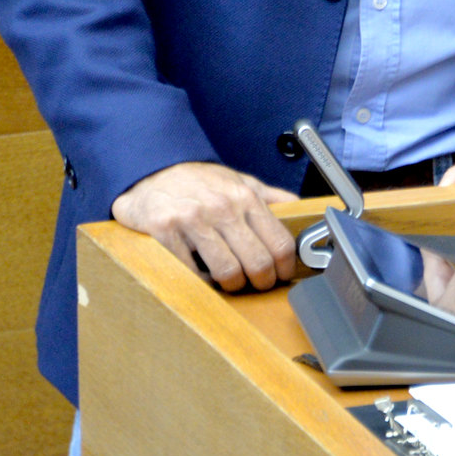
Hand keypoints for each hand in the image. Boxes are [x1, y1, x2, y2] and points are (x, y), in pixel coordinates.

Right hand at [111, 161, 297, 291]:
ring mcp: (193, 219)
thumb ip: (270, 197)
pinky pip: (191, 272)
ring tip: (229, 281)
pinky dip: (199, 280)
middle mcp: (223, 208)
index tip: (281, 276)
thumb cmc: (200, 182)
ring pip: (227, 272)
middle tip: (255, 284)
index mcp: (246, 198)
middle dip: (261, 282)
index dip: (285, 268)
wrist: (154, 170)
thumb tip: (300, 208)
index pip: (280, 243)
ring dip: (231, 285)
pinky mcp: (166, 230)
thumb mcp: (239, 181)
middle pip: (258, 263)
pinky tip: (201, 272)